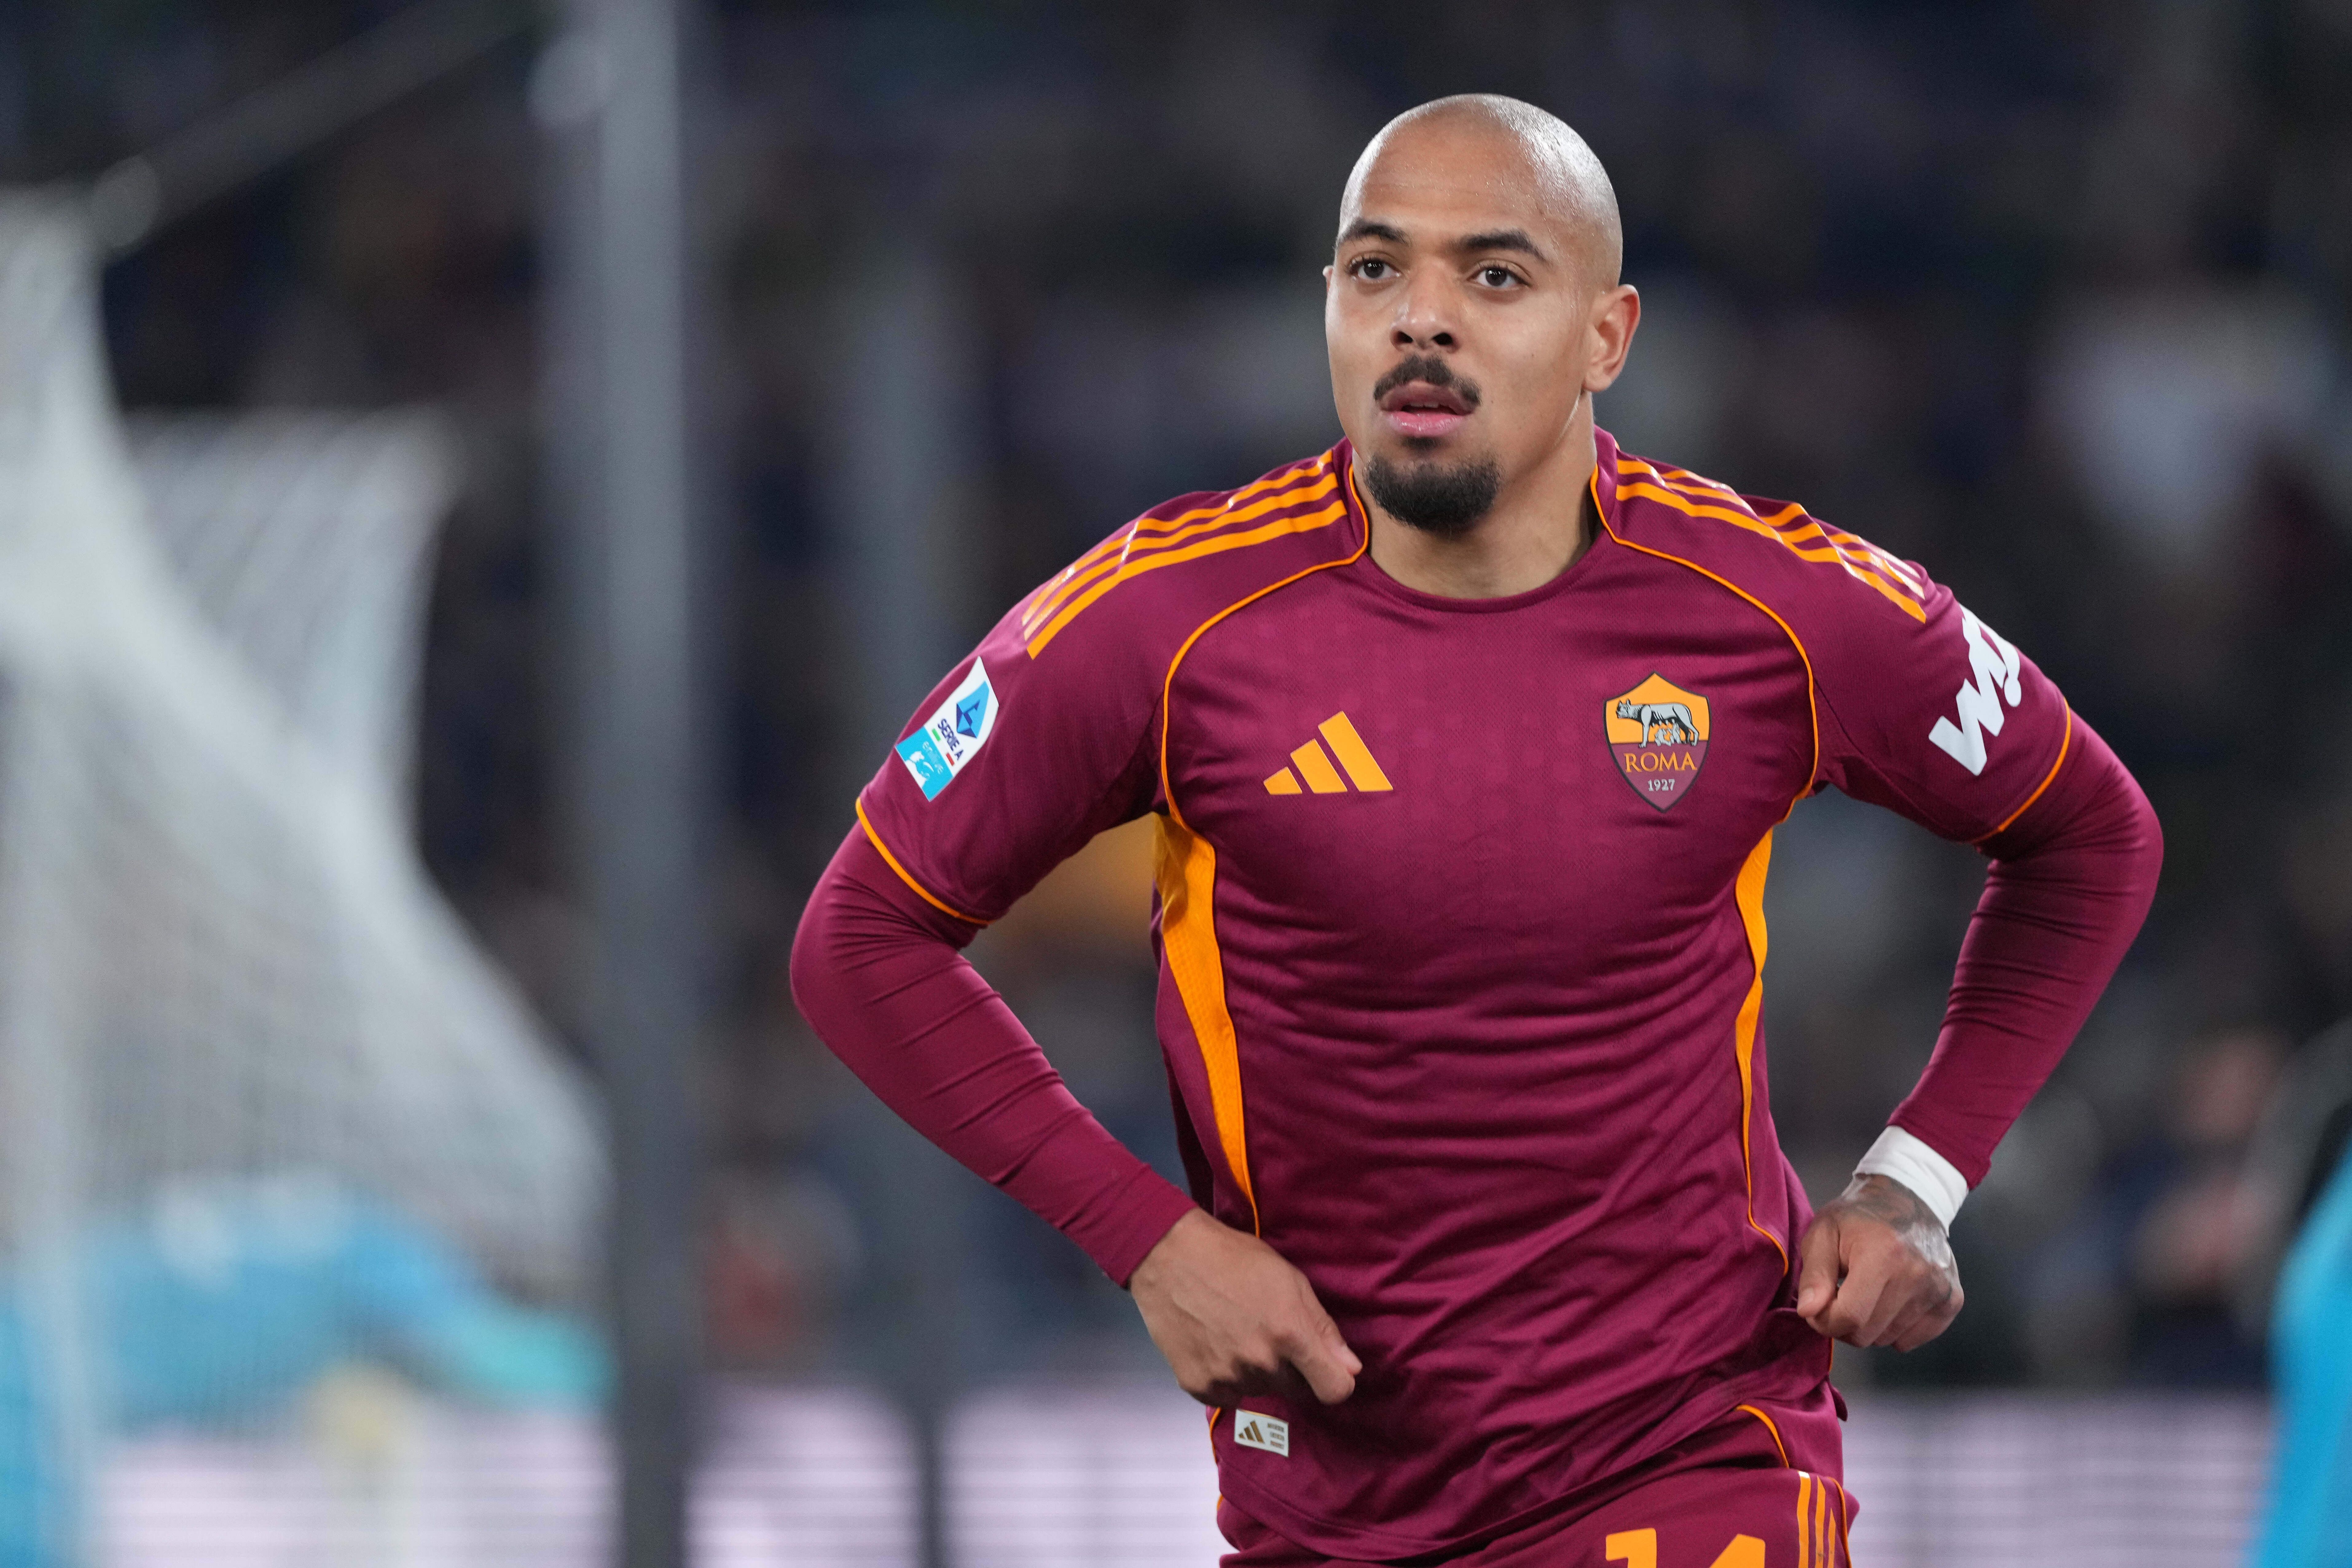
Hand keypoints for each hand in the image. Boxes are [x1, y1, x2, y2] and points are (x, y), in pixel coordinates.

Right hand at [1129, 1209, 1360, 1406]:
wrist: (1168, 1256)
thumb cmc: (1233, 1258)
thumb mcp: (1289, 1279)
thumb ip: (1323, 1327)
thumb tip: (1351, 1368)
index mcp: (1290, 1333)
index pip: (1334, 1390)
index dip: (1335, 1380)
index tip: (1325, 1368)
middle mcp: (1261, 1362)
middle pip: (1296, 1389)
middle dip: (1291, 1368)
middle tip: (1267, 1331)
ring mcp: (1227, 1377)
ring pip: (1259, 1390)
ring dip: (1255, 1371)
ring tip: (1235, 1331)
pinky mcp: (1197, 1385)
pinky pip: (1226, 1395)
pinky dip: (1225, 1378)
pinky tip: (1214, 1344)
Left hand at [1795, 1173, 1962, 1350]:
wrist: (1908, 1199)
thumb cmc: (1859, 1217)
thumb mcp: (1823, 1233)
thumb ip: (1814, 1274)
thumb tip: (1809, 1312)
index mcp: (1884, 1255)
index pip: (1849, 1317)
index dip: (1824, 1319)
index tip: (1818, 1305)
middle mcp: (1918, 1275)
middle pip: (1867, 1334)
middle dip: (1844, 1323)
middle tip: (1841, 1295)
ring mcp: (1939, 1289)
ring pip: (1887, 1340)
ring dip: (1869, 1324)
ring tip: (1867, 1292)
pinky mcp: (1952, 1300)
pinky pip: (1911, 1340)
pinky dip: (1894, 1328)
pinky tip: (1889, 1299)